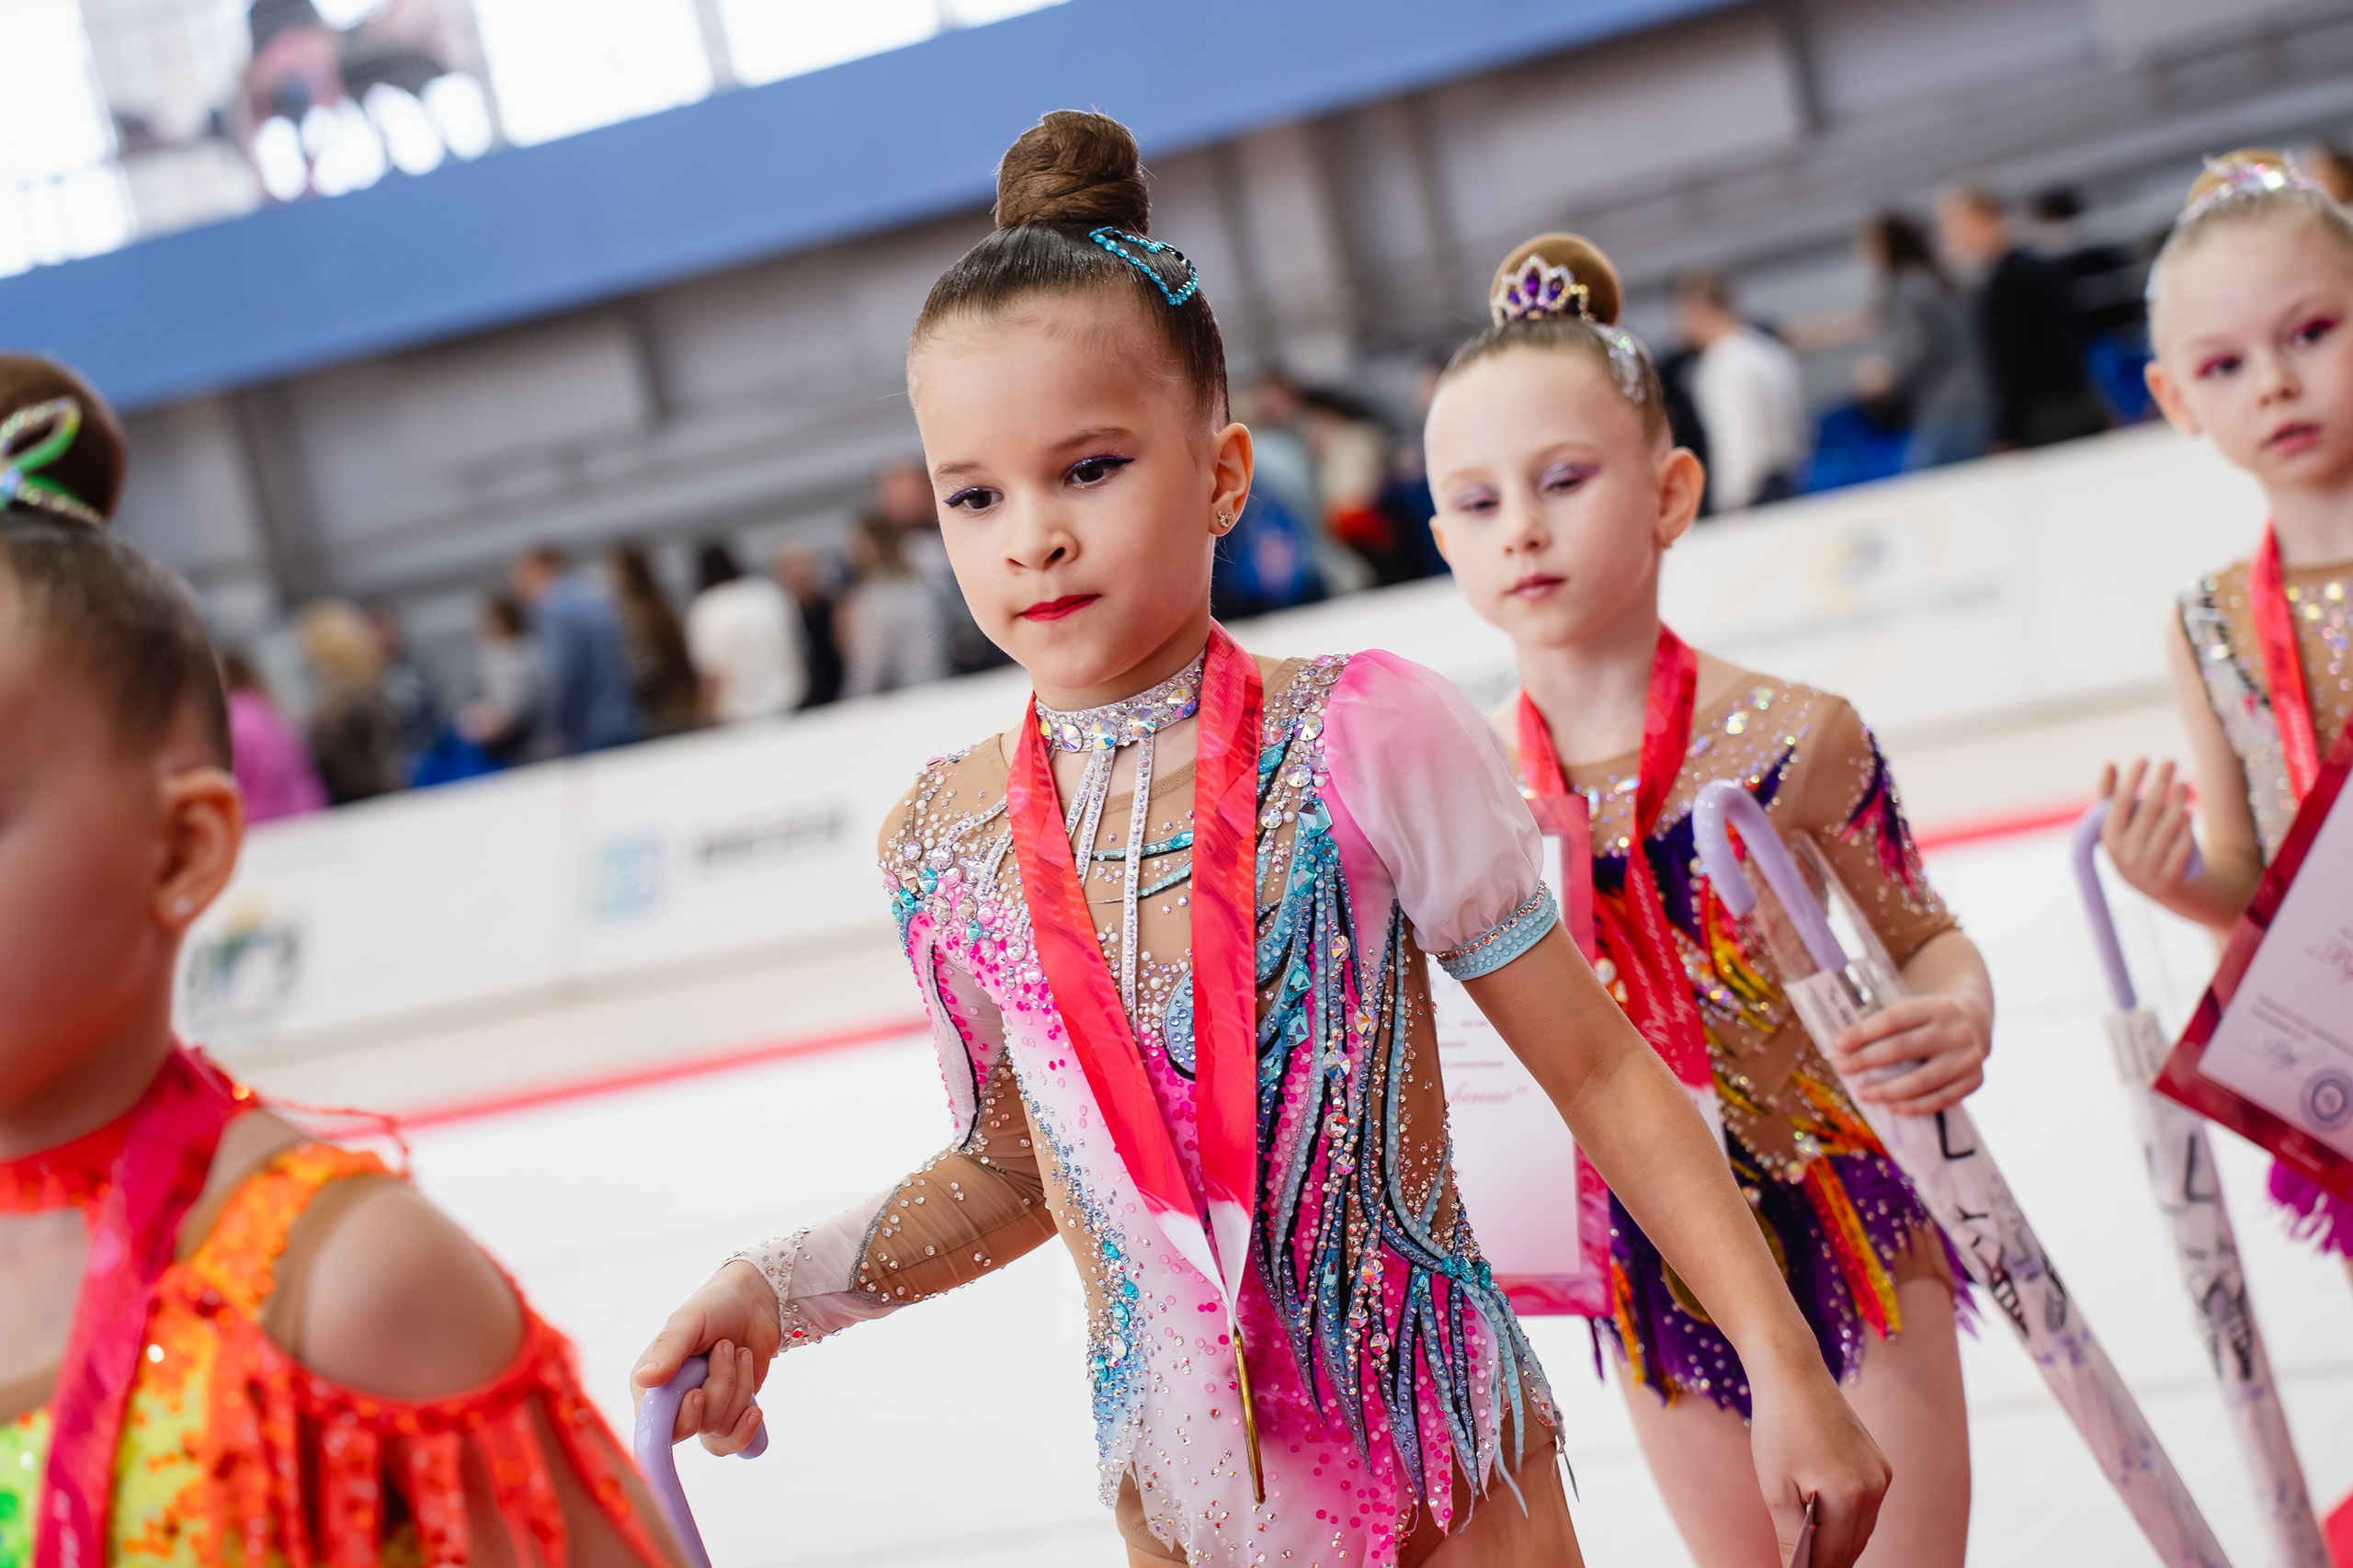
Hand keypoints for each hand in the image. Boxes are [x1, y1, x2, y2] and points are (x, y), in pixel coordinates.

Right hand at [632, 1260, 782, 1453]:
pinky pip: (733, 1440)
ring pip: (717, 1429)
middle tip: (725, 1347)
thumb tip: (644, 1379)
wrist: (755, 1304)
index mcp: (650, 1384)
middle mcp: (671, 1404)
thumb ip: (669, 1349)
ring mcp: (701, 1412)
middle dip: (718, 1389)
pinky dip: (746, 1426)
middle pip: (690, 1428)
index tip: (698, 1393)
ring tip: (739, 1352)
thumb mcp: (689, 1320)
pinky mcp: (726, 1417)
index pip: (652, 1426)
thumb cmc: (715, 1306)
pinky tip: (755, 1409)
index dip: (677, 1418)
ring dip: (737, 1387)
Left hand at [1747, 1354, 1889, 1567]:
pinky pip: (1867, 1507)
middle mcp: (1874, 1489)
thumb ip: (1791, 1539)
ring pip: (1862, 1529)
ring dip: (1839, 1542)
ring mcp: (1882, 1476)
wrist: (1795, 1375)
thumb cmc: (1778, 1429)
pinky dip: (1847, 1519)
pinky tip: (1825, 1521)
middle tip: (1802, 1564)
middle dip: (1828, 1562)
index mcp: (1848, 1498)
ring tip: (1812, 1552)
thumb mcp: (1775, 1489)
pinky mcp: (1881, 1464)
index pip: (1834, 1558)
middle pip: (1853, 1547)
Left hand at [1829, 992, 1988, 1114]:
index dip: (1863, 1033)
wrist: (1975, 1022)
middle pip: (1903, 1048)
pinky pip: (1941, 1099)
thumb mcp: (1914, 1009)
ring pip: (1922, 1080)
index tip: (1838, 1045)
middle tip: (1842, 1067)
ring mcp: (1967, 1058)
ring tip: (1862, 1093)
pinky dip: (1914, 1106)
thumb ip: (1886, 1025)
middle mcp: (1955, 1031)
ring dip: (1887, 1090)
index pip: (1893, 1020)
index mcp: (1936, 1007)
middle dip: (1868, 1060)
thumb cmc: (1928, 1019)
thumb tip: (1844, 1048)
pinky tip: (1892, 1108)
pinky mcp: (1975, 1081)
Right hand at [2099, 759, 2196, 904]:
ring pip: (2166, 828)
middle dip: (2159, 783)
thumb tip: (2109, 763)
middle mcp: (2124, 854)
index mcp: (2109, 838)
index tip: (2144, 758)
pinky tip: (2187, 813)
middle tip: (2170, 761)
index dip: (2132, 780)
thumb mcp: (2118, 826)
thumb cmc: (2134, 845)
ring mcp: (2147, 867)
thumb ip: (2111, 796)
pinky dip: (2184, 830)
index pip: (2120, 803)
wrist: (2156, 887)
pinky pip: (2181, 848)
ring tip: (2183, 784)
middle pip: (2147, 811)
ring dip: (2177, 802)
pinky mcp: (2168, 878)